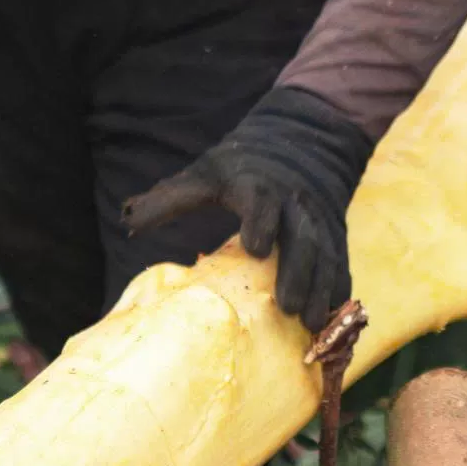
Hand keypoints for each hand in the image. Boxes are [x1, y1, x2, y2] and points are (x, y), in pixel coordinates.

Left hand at [123, 87, 371, 334]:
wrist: (304, 143)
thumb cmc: (241, 167)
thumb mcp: (204, 174)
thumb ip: (169, 199)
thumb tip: (126, 224)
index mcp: (258, 183)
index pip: (263, 200)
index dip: (261, 221)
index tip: (255, 248)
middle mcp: (294, 202)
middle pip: (301, 236)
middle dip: (297, 271)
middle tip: (287, 308)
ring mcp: (319, 221)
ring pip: (325, 254)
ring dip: (320, 289)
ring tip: (310, 322)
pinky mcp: (334, 236)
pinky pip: (340, 264)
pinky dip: (338, 291)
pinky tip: (331, 319)